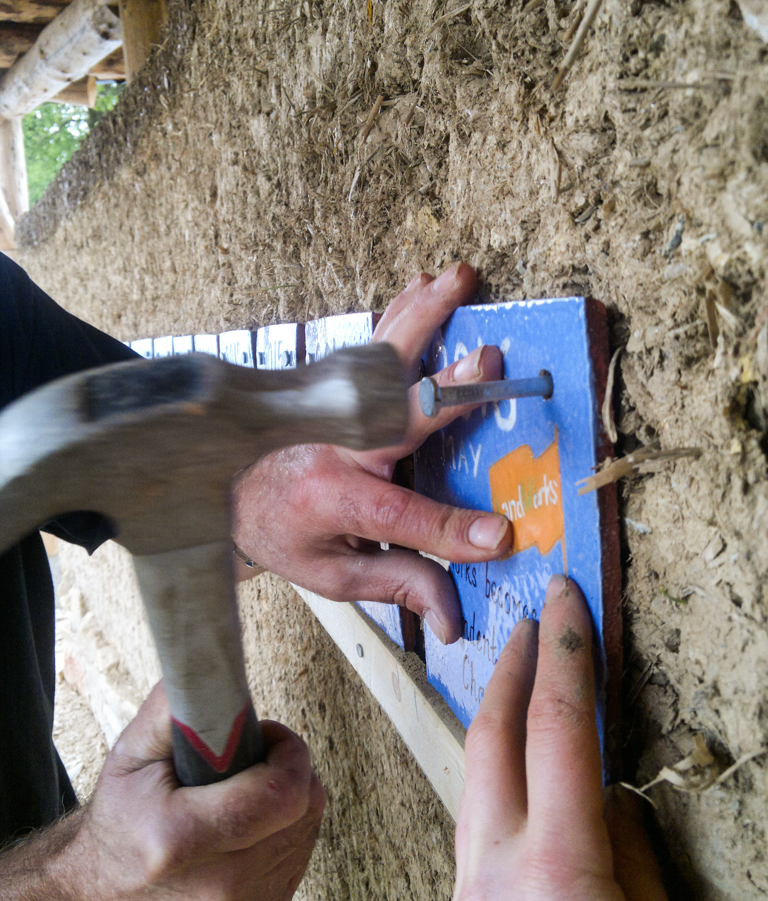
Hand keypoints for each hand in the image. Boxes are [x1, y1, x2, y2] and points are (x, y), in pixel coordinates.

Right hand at [60, 683, 323, 900]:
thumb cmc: (122, 825)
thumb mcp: (130, 756)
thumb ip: (172, 709)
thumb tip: (208, 665)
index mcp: (178, 842)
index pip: (282, 793)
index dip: (288, 752)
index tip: (268, 737)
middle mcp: (216, 889)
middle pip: (303, 808)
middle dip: (288, 769)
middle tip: (251, 761)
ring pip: (308, 831)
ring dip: (287, 802)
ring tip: (243, 796)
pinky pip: (300, 860)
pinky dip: (284, 836)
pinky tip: (247, 832)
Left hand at [232, 263, 512, 644]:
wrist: (215, 484)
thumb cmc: (283, 532)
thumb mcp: (333, 576)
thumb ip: (397, 587)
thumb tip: (452, 619)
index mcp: (336, 501)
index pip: (401, 520)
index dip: (451, 531)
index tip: (500, 535)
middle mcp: (335, 447)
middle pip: (394, 415)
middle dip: (444, 391)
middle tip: (486, 364)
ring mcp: (332, 406)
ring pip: (381, 360)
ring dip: (423, 317)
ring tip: (459, 280)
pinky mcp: (332, 383)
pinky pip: (370, 343)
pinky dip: (399, 311)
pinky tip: (423, 284)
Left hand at [447, 575, 677, 900]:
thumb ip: (632, 862)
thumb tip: (613, 802)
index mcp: (554, 870)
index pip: (557, 726)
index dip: (565, 650)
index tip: (565, 599)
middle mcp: (495, 874)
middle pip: (490, 737)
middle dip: (510, 668)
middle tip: (531, 623)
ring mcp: (466, 899)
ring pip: (472, 782)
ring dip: (497, 723)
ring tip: (522, 688)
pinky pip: (475, 830)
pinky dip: (497, 785)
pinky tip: (519, 781)